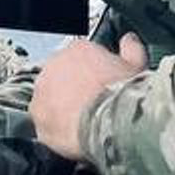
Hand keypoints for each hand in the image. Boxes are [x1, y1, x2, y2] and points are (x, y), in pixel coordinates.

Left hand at [28, 33, 149, 163]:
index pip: (81, 58)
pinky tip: (72, 134)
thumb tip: (130, 40)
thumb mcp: (137, 66)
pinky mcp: (37, 113)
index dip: (93, 74)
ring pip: (51, 97)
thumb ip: (131, 49)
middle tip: (92, 106)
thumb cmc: (123, 94)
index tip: (102, 86)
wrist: (109, 121)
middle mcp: (54, 64)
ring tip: (83, 122)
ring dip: (62, 107)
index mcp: (78, 49)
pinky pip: (44, 119)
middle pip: (63, 77)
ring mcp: (42, 89)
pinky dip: (55, 126)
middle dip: (75, 89)